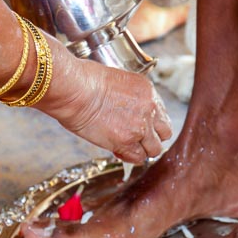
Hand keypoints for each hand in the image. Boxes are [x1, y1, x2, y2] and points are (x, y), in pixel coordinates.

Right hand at [40, 53, 172, 162]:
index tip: (140, 125)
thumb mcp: (116, 80)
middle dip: (151, 137)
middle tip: (136, 138)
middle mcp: (149, 109)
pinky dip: (129, 157)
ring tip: (125, 145)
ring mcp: (140, 127)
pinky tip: (118, 150)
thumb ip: (127, 96)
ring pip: (153, 149)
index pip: (161, 114)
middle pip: (164, 132)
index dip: (150, 123)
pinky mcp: (126, 142)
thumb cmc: (84, 80)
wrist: (74, 89)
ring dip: (141, 149)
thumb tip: (123, 108)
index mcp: (148, 91)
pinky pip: (138, 158)